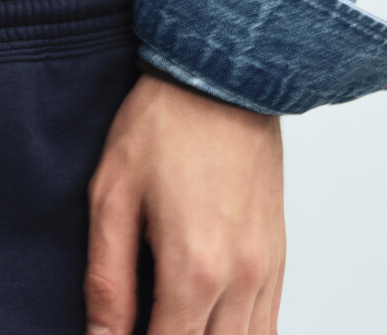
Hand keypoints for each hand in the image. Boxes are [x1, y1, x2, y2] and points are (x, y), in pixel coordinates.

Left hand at [85, 71, 284, 334]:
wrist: (222, 76)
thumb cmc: (165, 123)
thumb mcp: (112, 194)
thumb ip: (108, 278)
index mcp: (193, 268)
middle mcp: (240, 278)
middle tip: (142, 323)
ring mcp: (266, 270)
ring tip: (170, 321)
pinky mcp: (279, 257)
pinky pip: (269, 324)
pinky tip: (208, 323)